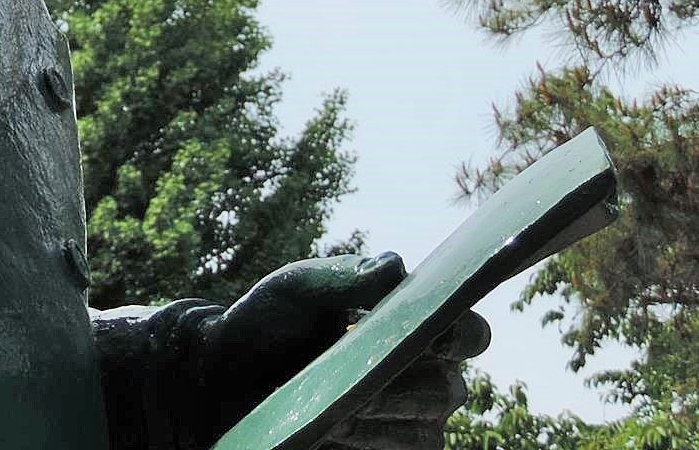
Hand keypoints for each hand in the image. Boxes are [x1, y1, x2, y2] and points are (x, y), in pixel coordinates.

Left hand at [193, 255, 491, 449]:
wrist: (229, 375)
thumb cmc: (271, 322)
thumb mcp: (297, 287)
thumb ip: (345, 274)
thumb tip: (394, 266)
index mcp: (415, 327)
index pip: (469, 333)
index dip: (461, 334)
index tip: (432, 334)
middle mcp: (426, 378)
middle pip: (446, 390)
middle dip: (399, 382)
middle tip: (354, 373)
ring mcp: (411, 425)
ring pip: (420, 430)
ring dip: (373, 417)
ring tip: (328, 403)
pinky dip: (361, 443)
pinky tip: (327, 429)